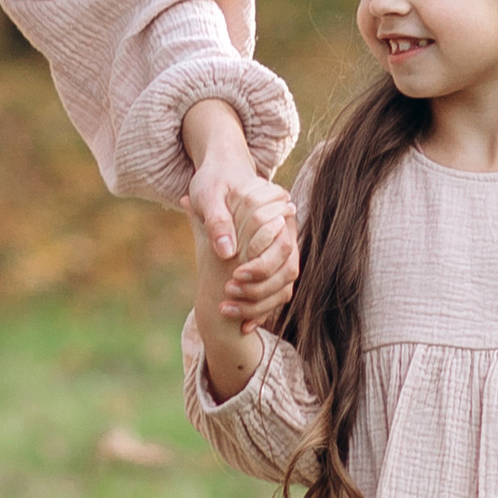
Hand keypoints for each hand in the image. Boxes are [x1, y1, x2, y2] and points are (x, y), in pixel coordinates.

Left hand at [180, 104, 298, 326]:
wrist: (220, 173)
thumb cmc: (213, 183)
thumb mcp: (210, 198)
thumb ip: (217, 221)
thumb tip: (226, 251)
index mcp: (275, 213)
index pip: (281, 248)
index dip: (259, 267)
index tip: (233, 277)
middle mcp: (284, 232)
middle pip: (287, 271)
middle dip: (258, 289)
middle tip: (228, 294)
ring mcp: (281, 251)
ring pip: (284, 287)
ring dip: (259, 304)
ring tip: (226, 309)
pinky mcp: (272, 266)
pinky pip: (276, 295)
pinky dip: (260, 311)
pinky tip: (242, 325)